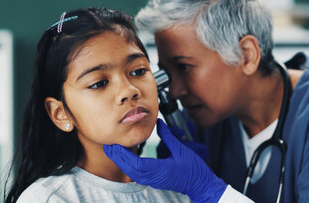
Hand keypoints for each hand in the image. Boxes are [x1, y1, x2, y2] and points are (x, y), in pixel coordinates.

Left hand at [104, 119, 226, 202]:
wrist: (200, 184)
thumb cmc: (194, 170)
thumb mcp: (181, 150)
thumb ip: (168, 136)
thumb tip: (159, 124)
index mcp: (159, 170)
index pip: (135, 163)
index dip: (123, 154)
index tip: (115, 145)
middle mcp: (153, 177)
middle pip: (129, 168)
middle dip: (117, 157)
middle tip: (108, 145)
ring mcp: (153, 180)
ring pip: (132, 172)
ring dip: (122, 161)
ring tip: (112, 151)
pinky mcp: (154, 179)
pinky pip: (137, 173)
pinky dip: (129, 165)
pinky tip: (125, 158)